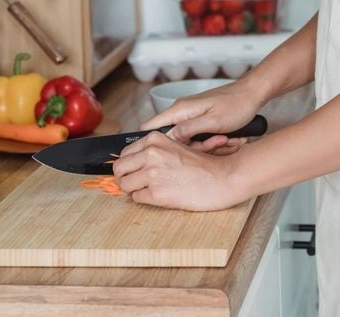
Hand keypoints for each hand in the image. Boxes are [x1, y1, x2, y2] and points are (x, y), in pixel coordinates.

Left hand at [113, 129, 242, 209]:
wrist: (221, 178)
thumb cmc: (202, 165)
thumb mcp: (175, 146)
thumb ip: (153, 150)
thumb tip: (130, 162)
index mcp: (154, 139)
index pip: (124, 153)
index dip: (128, 165)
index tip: (134, 171)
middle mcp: (150, 154)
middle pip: (119, 169)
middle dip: (125, 177)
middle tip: (136, 183)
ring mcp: (152, 174)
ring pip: (124, 185)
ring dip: (134, 190)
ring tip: (150, 190)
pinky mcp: (156, 194)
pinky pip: (137, 199)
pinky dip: (144, 199)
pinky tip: (160, 196)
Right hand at [140, 79, 262, 155]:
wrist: (251, 94)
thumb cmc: (235, 105)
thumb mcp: (212, 121)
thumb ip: (188, 129)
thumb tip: (166, 138)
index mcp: (180, 110)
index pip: (151, 127)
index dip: (149, 145)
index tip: (159, 159)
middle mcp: (182, 112)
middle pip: (174, 140)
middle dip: (194, 149)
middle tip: (217, 144)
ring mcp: (191, 117)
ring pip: (189, 141)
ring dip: (209, 145)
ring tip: (228, 139)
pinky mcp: (200, 121)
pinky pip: (200, 138)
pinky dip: (214, 142)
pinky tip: (230, 138)